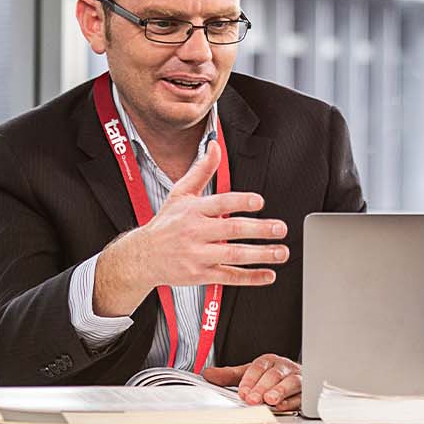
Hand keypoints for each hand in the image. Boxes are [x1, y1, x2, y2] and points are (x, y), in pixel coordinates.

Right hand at [92, 141, 289, 315]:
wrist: (142, 256)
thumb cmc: (165, 224)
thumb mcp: (180, 194)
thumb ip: (201, 170)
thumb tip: (215, 146)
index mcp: (193, 211)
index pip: (220, 203)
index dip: (240, 202)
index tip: (260, 202)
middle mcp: (196, 233)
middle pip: (231, 231)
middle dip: (258, 229)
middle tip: (280, 228)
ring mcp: (198, 256)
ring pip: (233, 256)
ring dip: (261, 255)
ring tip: (281, 252)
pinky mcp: (201, 275)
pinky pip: (229, 277)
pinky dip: (251, 277)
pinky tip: (269, 275)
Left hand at [204, 355, 301, 412]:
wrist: (295, 376)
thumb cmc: (270, 376)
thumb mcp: (248, 373)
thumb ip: (229, 376)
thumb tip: (208, 374)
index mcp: (269, 361)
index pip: (258, 367)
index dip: (250, 379)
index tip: (242, 391)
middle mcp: (283, 368)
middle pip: (274, 374)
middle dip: (263, 387)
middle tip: (253, 398)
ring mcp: (296, 378)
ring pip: (291, 382)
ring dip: (280, 391)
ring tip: (270, 400)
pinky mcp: (305, 391)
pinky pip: (301, 395)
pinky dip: (292, 401)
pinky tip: (282, 406)